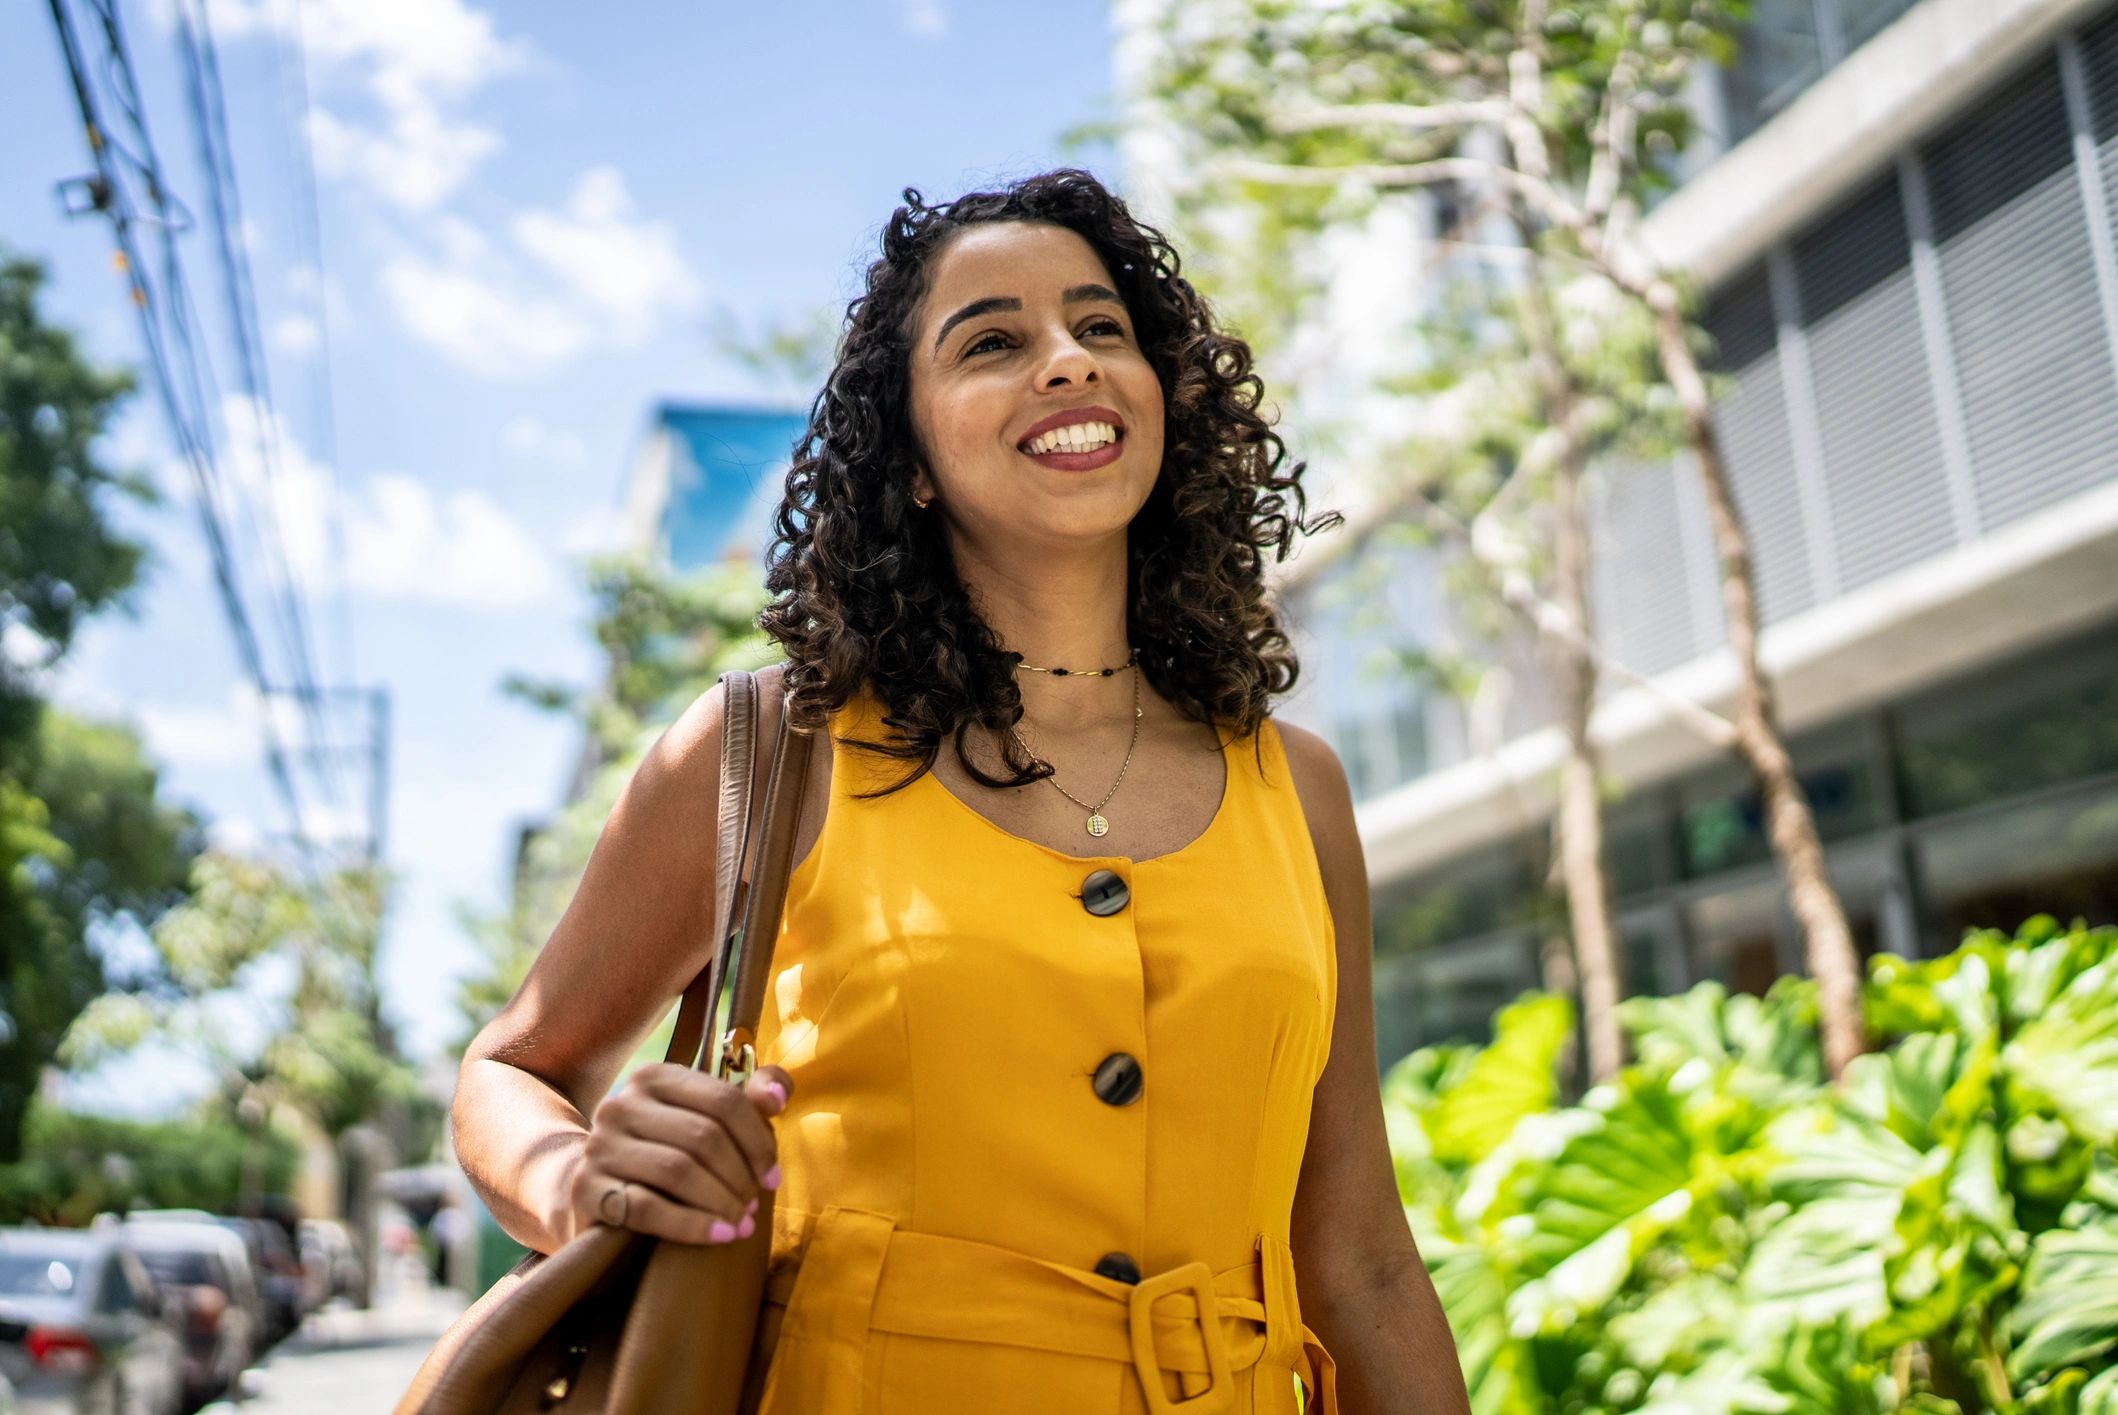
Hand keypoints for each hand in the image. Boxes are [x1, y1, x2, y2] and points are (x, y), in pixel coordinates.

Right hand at [561, 1063, 792, 1245]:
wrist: (589, 1190)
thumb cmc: (661, 1152)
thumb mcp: (702, 1119)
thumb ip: (748, 1100)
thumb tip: (778, 1097)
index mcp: (653, 1077)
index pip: (724, 1101)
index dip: (758, 1141)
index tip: (773, 1176)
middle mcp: (620, 1104)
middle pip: (703, 1137)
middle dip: (740, 1176)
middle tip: (755, 1206)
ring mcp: (598, 1146)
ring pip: (677, 1171)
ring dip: (721, 1202)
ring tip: (742, 1224)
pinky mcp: (586, 1189)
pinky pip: (647, 1208)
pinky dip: (692, 1225)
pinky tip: (719, 1236)